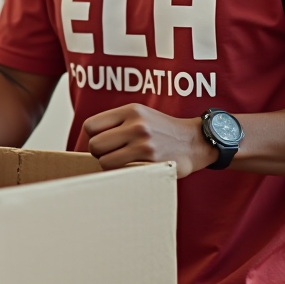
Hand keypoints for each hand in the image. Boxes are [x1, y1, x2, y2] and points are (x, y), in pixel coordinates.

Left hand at [83, 103, 214, 176]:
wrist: (195, 141)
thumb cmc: (161, 130)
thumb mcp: (140, 115)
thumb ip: (116, 122)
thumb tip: (89, 140)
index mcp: (130, 110)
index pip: (90, 126)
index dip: (92, 137)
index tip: (103, 142)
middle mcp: (136, 125)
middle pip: (94, 145)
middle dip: (98, 153)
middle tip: (111, 155)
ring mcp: (144, 144)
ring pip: (104, 161)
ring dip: (109, 165)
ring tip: (121, 162)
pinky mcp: (151, 161)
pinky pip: (121, 171)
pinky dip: (122, 173)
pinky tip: (132, 169)